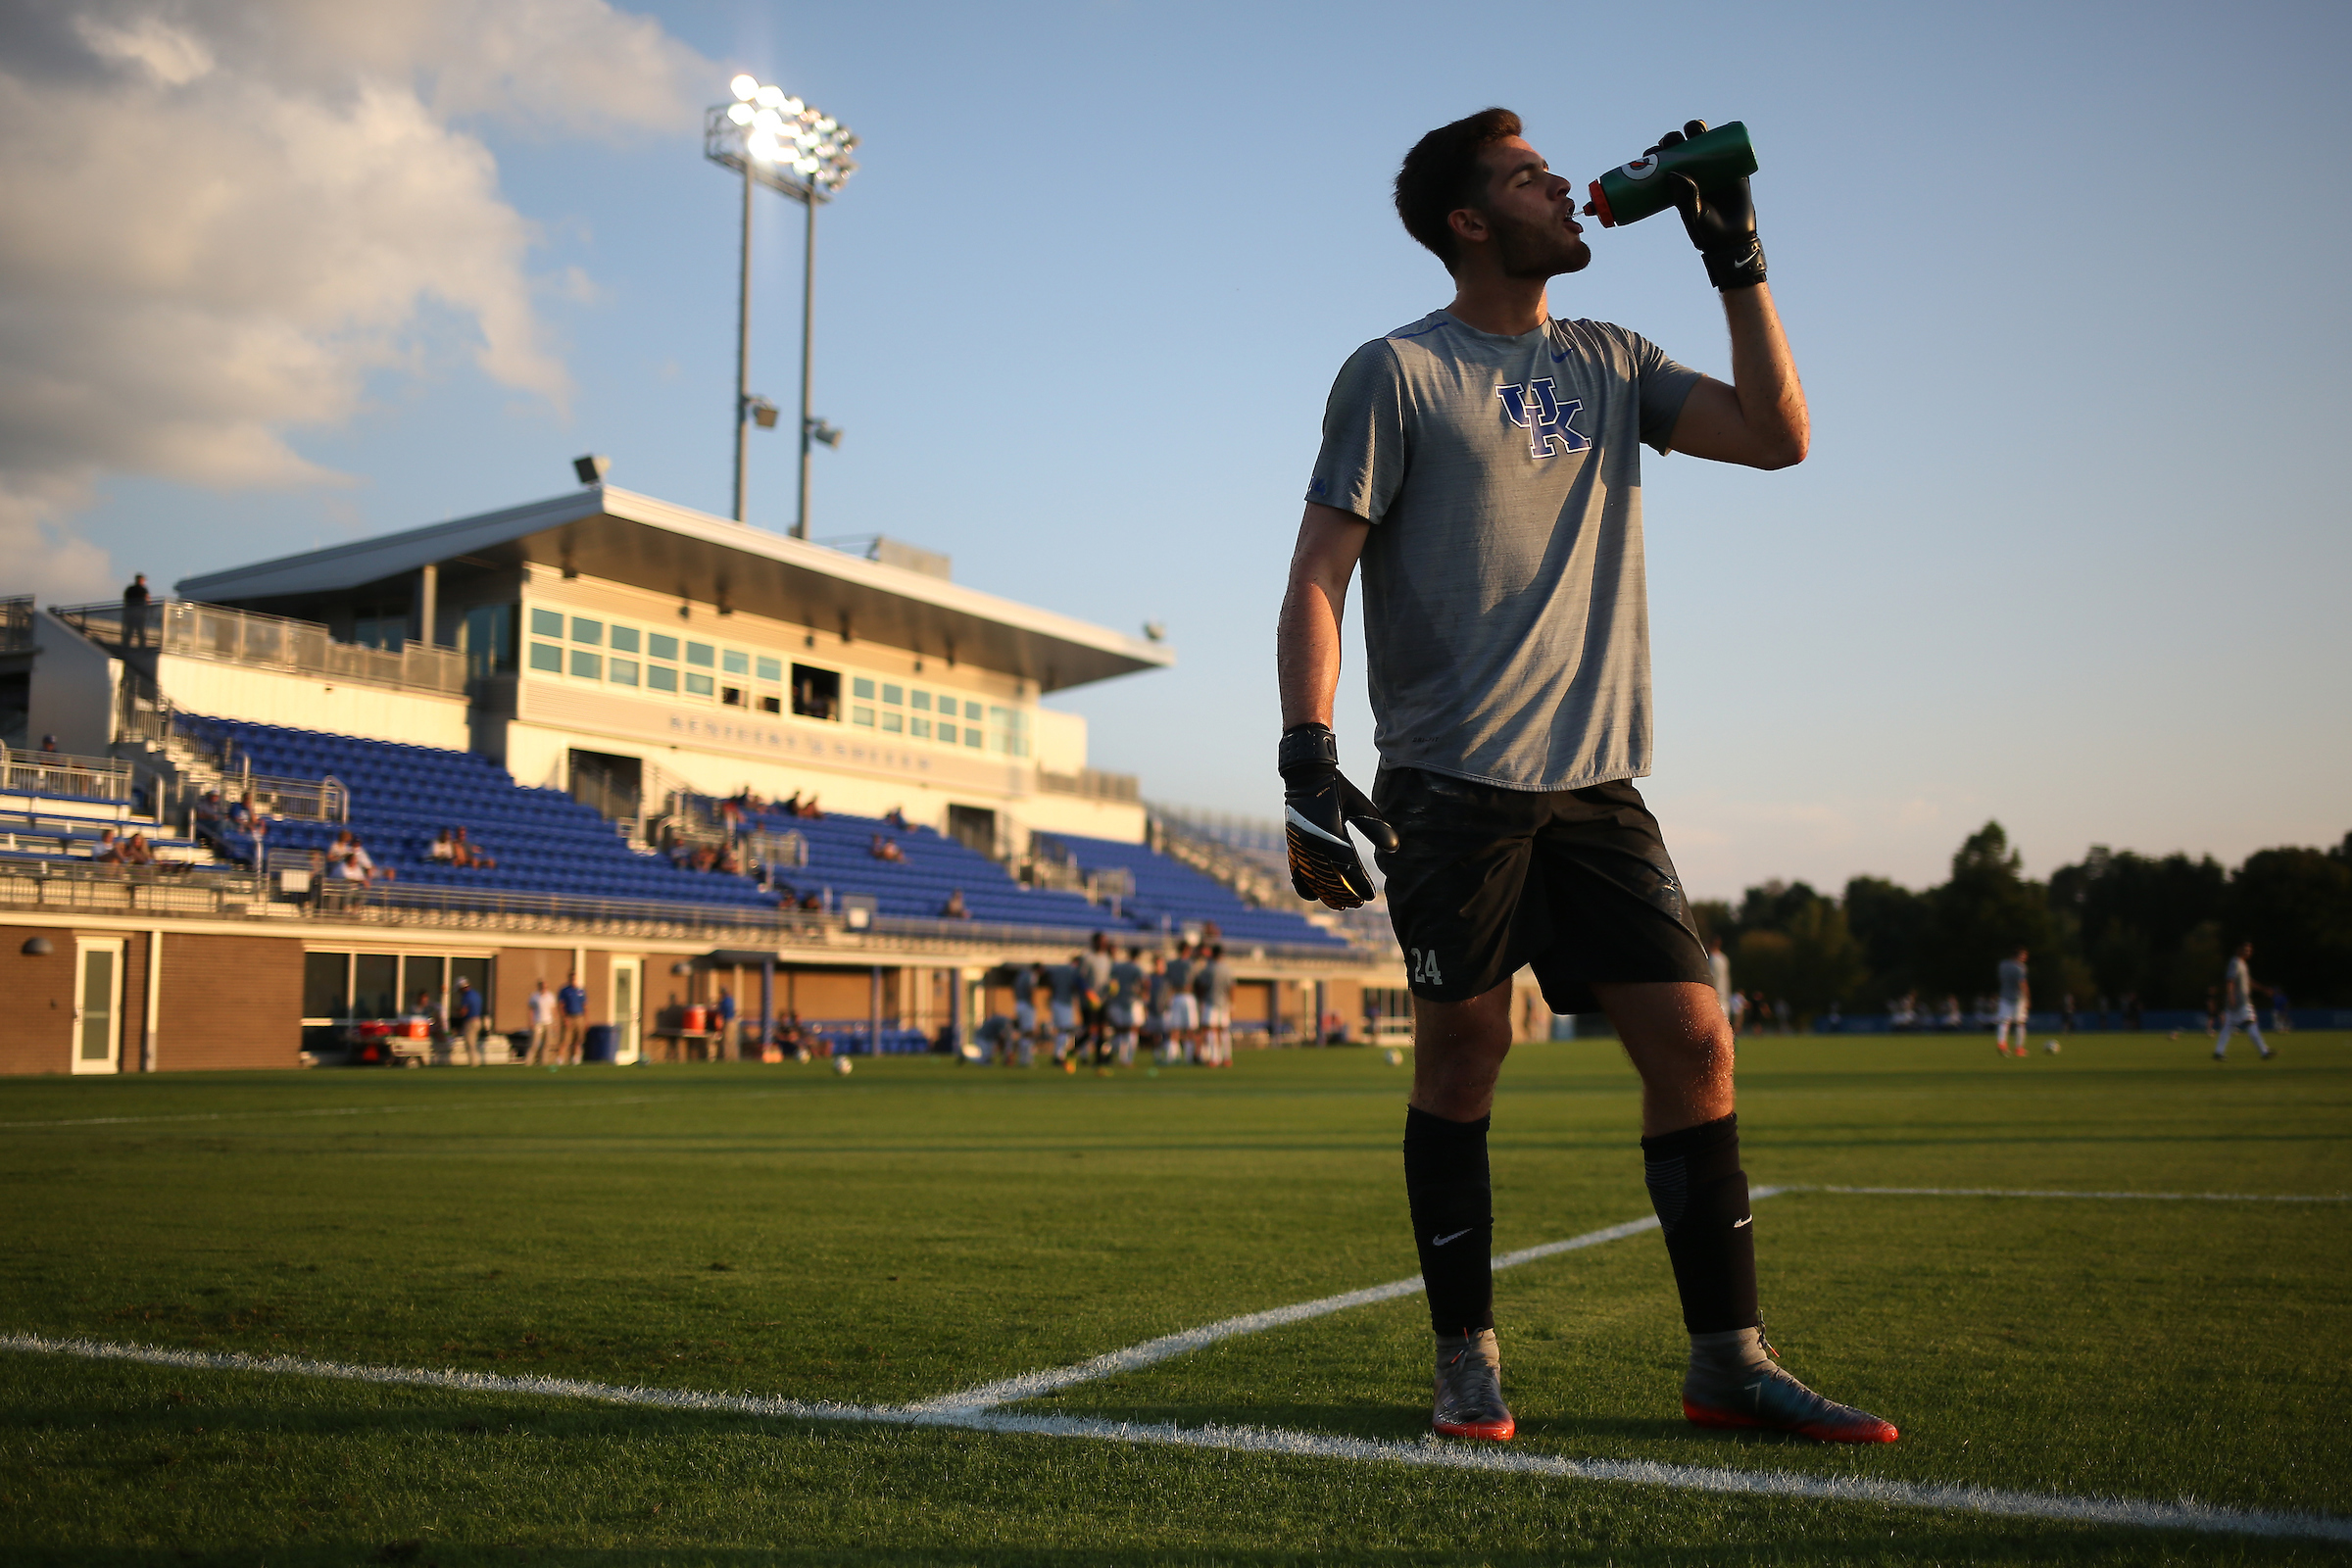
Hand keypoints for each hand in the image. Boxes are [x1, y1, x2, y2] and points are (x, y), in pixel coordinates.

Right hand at [1279, 724, 1396, 909]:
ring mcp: (1301, 844)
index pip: (1348, 866)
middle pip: (1330, 878)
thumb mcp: (1360, 804)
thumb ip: (1376, 826)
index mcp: (1332, 832)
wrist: (1306, 774)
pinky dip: (1305, 885)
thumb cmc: (1337, 788)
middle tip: (1359, 904)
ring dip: (1327, 894)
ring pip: (1314, 878)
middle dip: (1345, 893)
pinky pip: (1297, 871)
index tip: (1370, 896)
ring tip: (1341, 905)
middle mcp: (1314, 841)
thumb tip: (1394, 848)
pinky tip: (1314, 896)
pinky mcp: (1294, 844)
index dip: (1359, 884)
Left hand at [1648, 120, 1765, 289]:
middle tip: (1671, 140)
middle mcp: (1694, 171)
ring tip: (1694, 128)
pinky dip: (1727, 133)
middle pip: (1681, 147)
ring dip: (1696, 129)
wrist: (1733, 239)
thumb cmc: (1707, 232)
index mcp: (1677, 182)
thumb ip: (1684, 197)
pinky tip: (1723, 126)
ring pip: (1703, 141)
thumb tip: (1672, 173)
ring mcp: (1713, 167)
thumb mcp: (1692, 215)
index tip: (1650, 152)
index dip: (1655, 154)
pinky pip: (1731, 147)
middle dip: (1673, 139)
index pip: (1663, 163)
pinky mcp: (1734, 167)